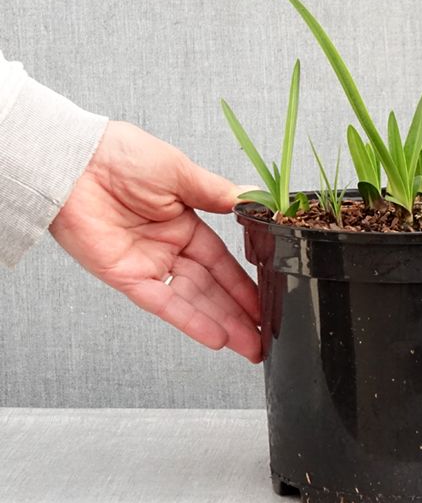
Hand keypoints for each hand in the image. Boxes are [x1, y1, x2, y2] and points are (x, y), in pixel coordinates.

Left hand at [50, 121, 261, 361]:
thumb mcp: (181, 173)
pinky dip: (189, 320)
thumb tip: (253, 197)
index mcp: (184, 222)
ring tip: (249, 345)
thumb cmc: (122, 156)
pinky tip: (214, 336)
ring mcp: (147, 264)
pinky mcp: (125, 275)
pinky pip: (162, 303)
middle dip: (239, 313)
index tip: (265, 300)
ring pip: (192, 300)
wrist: (76, 162)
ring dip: (221, 323)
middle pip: (211, 288)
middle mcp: (167, 248)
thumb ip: (218, 193)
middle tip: (264, 336)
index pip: (221, 261)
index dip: (244, 283)